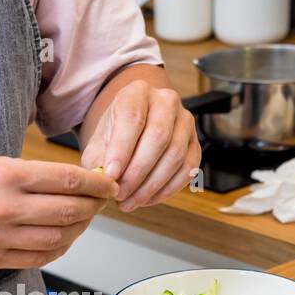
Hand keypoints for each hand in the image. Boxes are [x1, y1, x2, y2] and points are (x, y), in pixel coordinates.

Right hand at [0, 156, 116, 270]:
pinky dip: (57, 249)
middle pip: (70, 211)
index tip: (109, 183)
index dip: (97, 184)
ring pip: (58, 238)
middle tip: (101, 202)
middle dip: (93, 206)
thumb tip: (62, 182)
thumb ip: (21, 174)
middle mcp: (5, 208)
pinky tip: (61, 239)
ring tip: (83, 220)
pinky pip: (38, 258)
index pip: (68, 180)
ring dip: (78, 229)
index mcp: (5, 175)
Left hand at [80, 79, 200, 211]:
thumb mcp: (98, 141)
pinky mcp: (196, 144)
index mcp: (137, 92)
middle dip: (137, 173)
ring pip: (175, 156)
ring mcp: (185, 122)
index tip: (111, 175)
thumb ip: (98, 160)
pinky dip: (168, 189)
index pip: (133, 118)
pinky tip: (148, 199)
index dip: (122, 150)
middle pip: (158, 137)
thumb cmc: (115, 134)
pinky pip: (188, 170)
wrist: (134, 129)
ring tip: (130, 201)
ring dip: (151, 186)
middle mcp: (166, 102)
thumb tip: (104, 181)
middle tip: (120, 195)